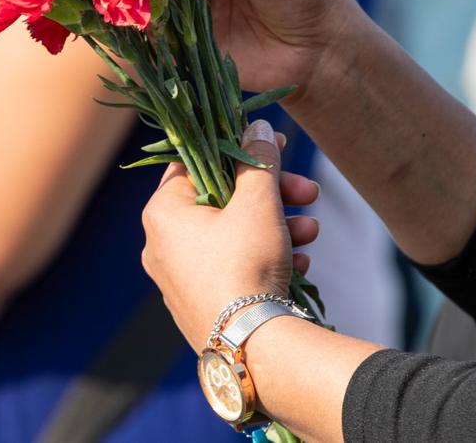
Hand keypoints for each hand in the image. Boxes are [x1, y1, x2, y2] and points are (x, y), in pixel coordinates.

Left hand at [142, 120, 321, 349]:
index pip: (194, 161)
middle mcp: (162, 245)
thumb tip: (258, 127)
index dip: (238, 147)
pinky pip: (234, 267)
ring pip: (233, 235)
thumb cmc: (246, 263)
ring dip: (277, 225)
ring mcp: (180, 279)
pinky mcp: (201, 305)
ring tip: (313, 231)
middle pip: (221, 200)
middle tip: (308, 190)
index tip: (272, 144)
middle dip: (271, 193)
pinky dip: (266, 257)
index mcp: (163, 213)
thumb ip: (258, 158)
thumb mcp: (258, 201)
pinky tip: (301, 262)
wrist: (251, 348)